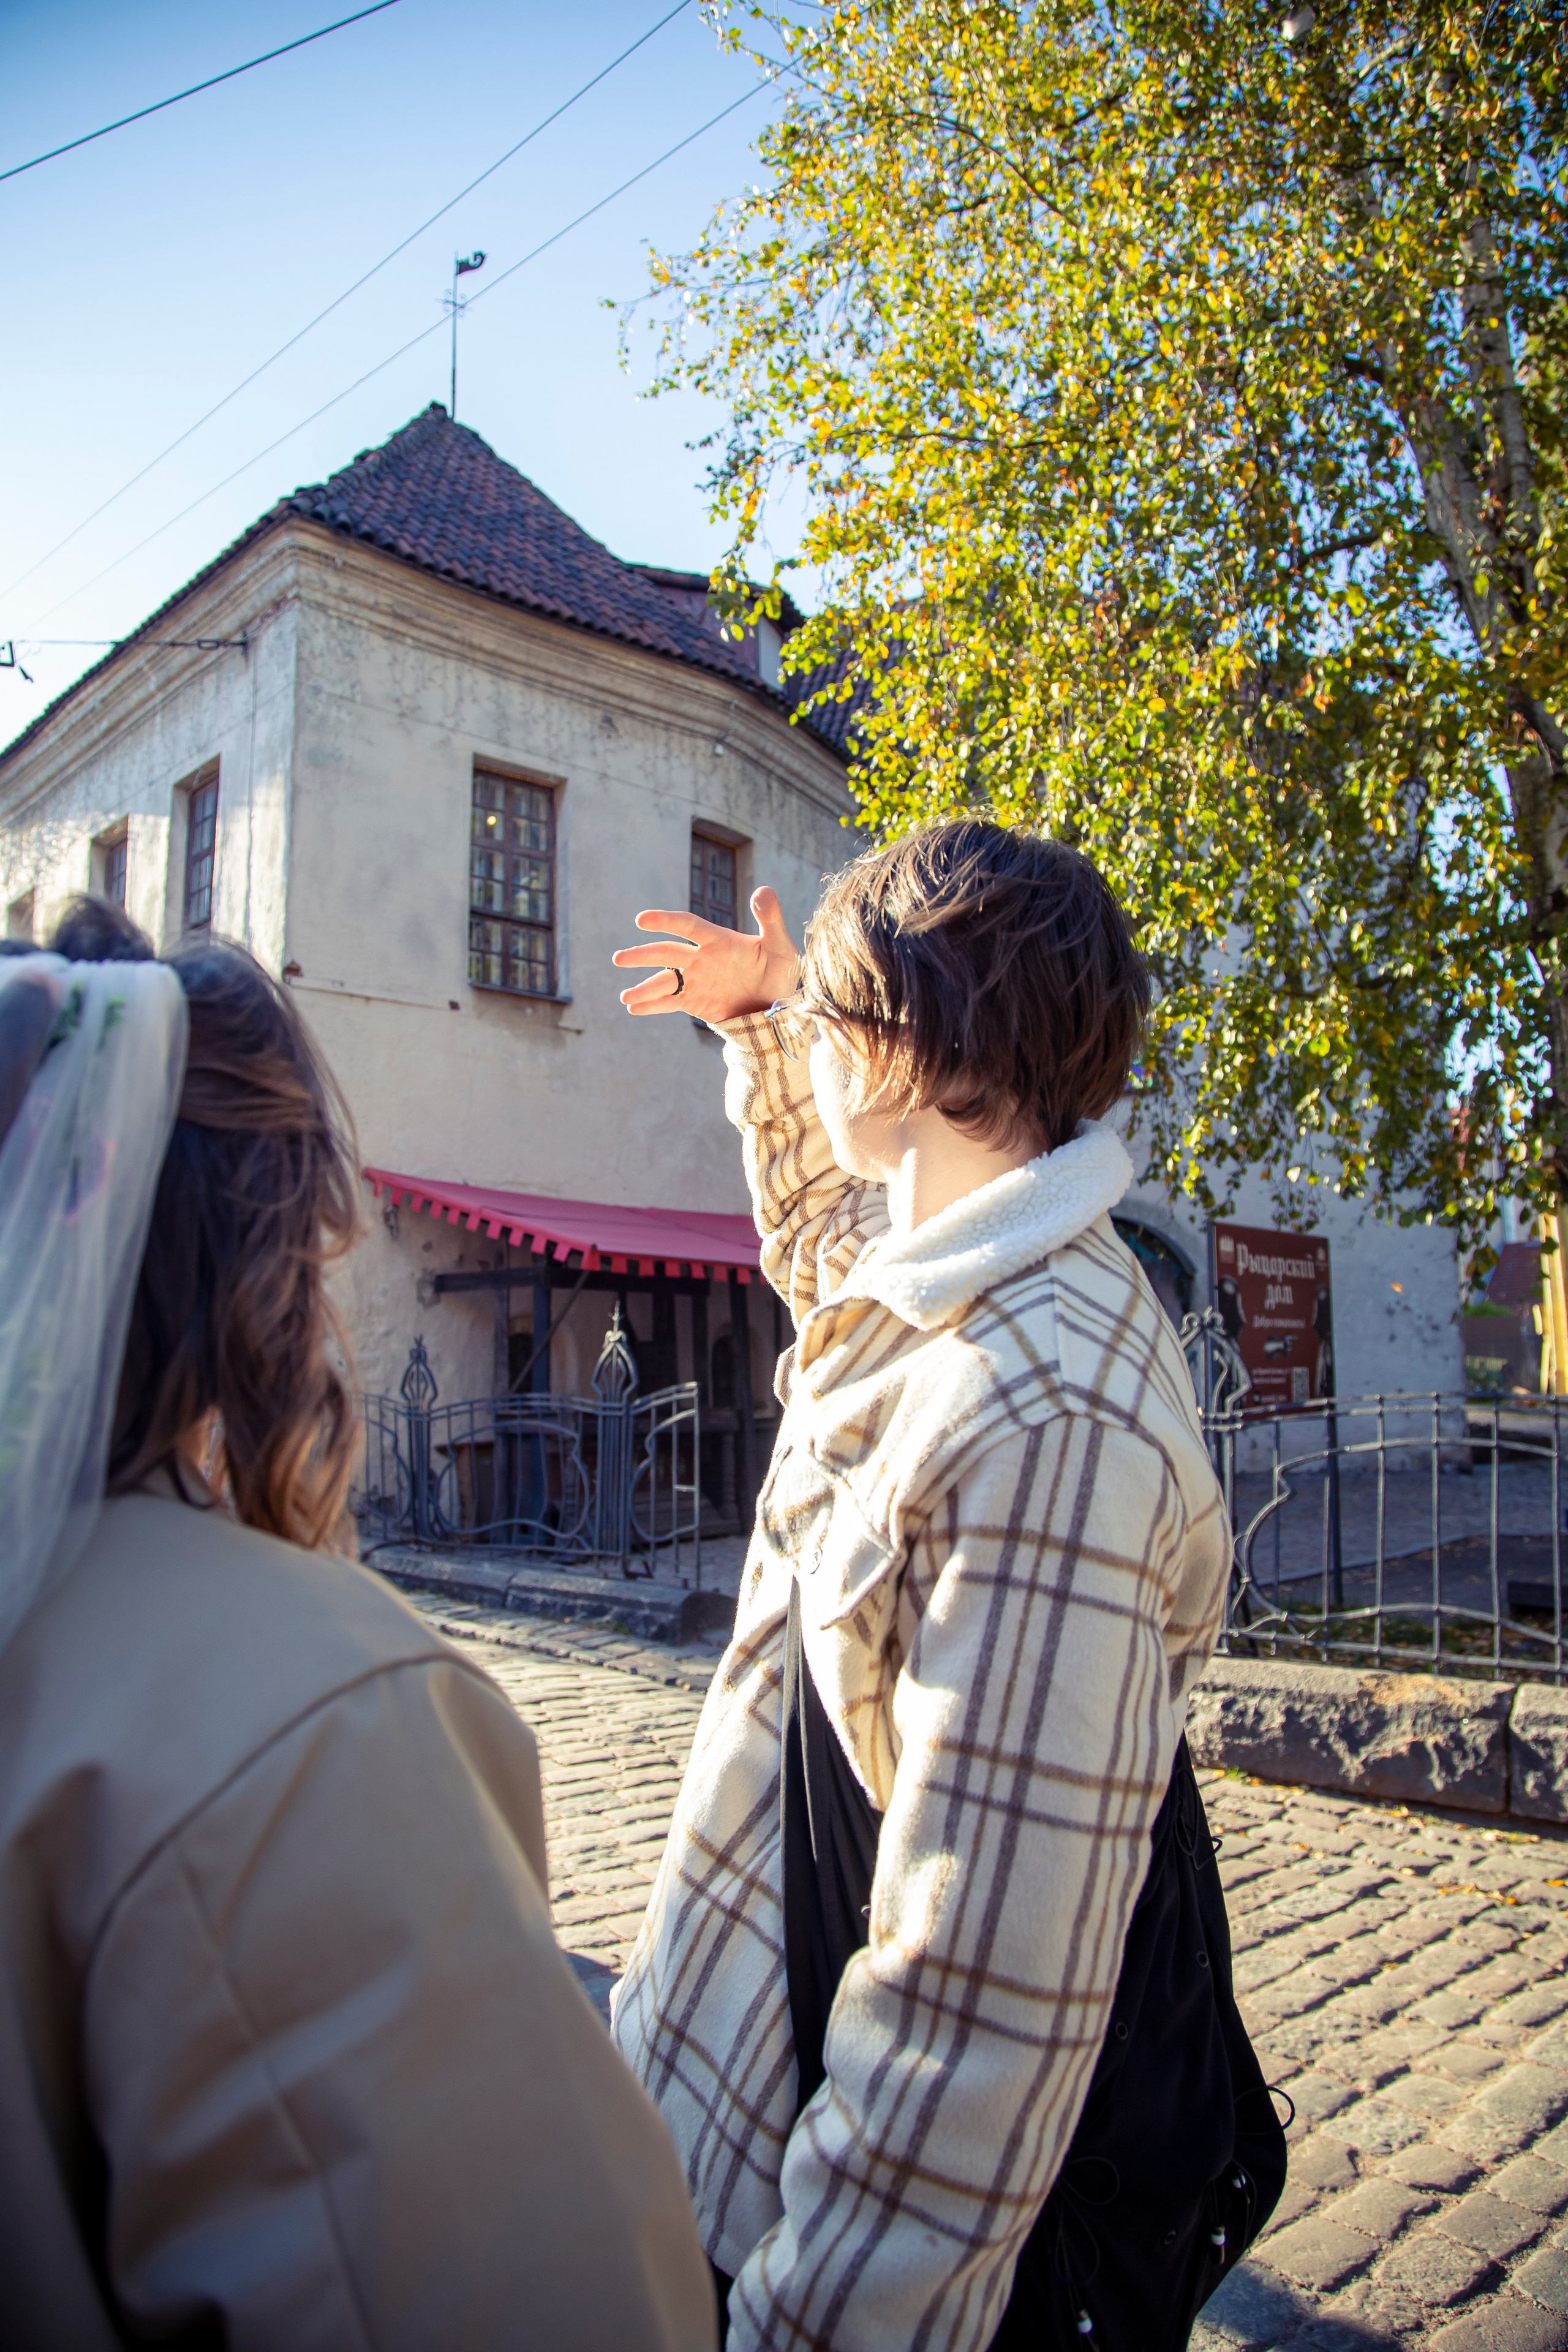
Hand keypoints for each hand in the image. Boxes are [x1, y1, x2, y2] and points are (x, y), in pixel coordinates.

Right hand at [613, 887, 800, 1022]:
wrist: (777, 1009)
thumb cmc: (780, 973)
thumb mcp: (781, 948)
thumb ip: (771, 920)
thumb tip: (762, 890)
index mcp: (717, 940)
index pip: (686, 925)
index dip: (664, 921)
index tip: (642, 920)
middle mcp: (701, 958)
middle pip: (666, 952)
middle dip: (642, 954)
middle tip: (619, 959)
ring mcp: (696, 981)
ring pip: (664, 980)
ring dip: (644, 986)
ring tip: (625, 996)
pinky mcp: (695, 1003)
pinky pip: (670, 1003)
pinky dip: (652, 1005)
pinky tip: (634, 1008)